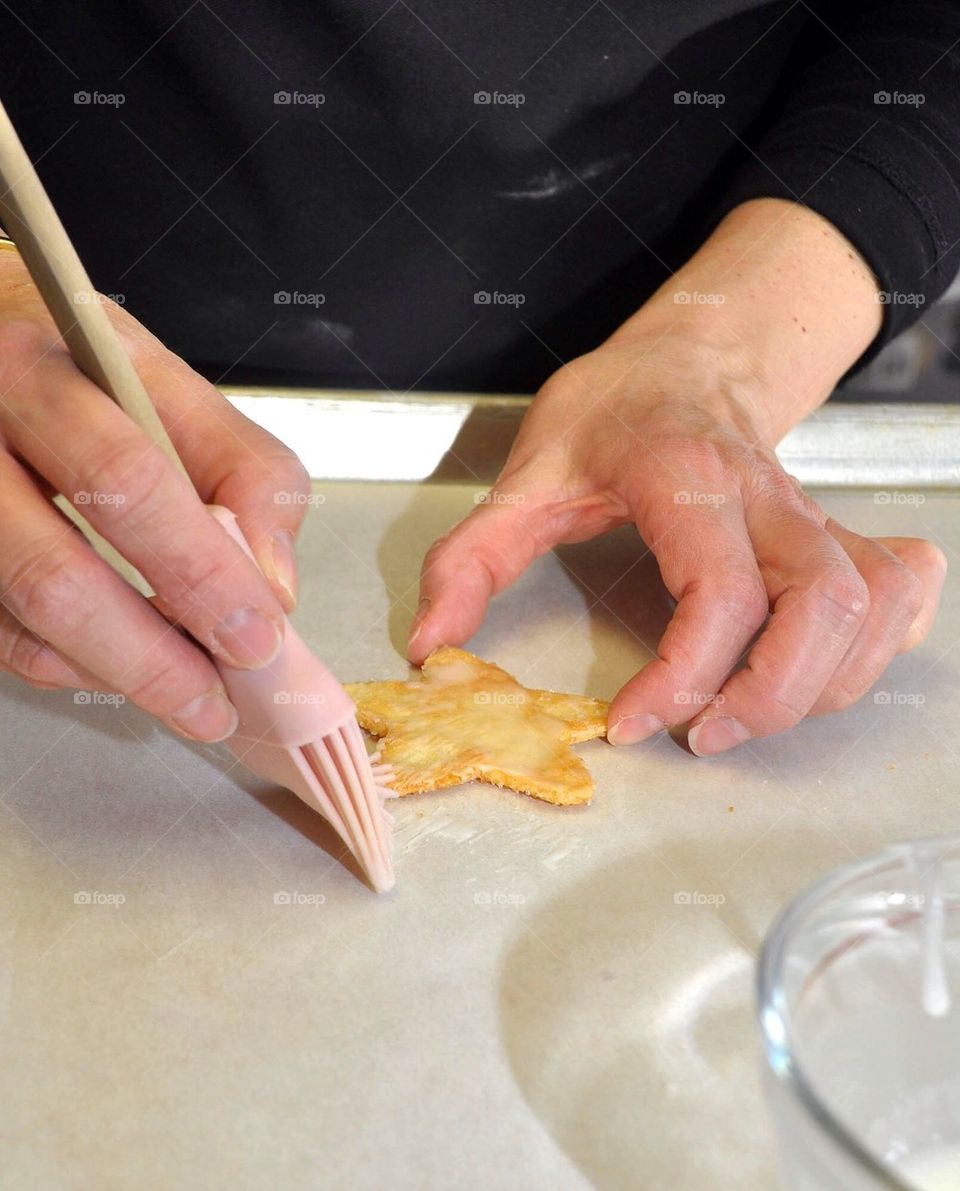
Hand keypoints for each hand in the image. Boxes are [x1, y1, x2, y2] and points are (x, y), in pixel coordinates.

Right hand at [0, 251, 310, 740]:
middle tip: (215, 702)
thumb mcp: (170, 386)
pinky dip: (70, 666)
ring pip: (27, 616)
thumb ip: (243, 470)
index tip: (257, 634)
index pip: (127, 480)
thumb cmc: (79, 372)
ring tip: (190, 702)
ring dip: (119, 675)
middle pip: (59, 573)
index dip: (199, 569)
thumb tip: (272, 584)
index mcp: (43, 368)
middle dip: (153, 656)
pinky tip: (121, 668)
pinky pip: (0, 635)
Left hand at [409, 200, 945, 754]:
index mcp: (686, 477)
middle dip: (772, 696)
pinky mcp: (836, 531)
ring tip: (741, 715)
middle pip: (824, 605)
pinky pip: (896, 591)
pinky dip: (878, 645)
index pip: (719, 590)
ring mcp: (812, 514)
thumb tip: (432, 645)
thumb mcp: (526, 470)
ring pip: (869, 607)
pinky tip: (823, 668)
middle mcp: (766, 497)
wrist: (688, 359)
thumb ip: (471, 557)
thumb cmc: (614, 411)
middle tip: (701, 735)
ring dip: (820, 685)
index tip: (630, 722)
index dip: (683, 675)